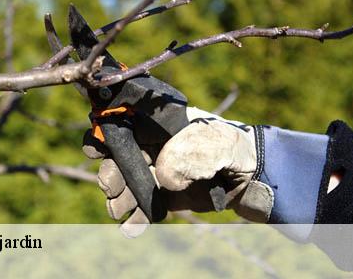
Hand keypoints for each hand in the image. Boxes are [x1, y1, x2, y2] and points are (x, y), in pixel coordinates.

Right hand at [82, 107, 273, 235]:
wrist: (256, 178)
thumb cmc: (237, 150)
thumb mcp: (217, 144)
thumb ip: (188, 155)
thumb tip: (164, 178)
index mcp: (160, 123)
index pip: (122, 122)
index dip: (103, 133)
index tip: (96, 149)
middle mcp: (153, 145)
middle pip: (117, 156)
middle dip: (110, 173)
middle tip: (112, 189)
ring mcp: (157, 170)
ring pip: (124, 183)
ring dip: (118, 199)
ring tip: (122, 211)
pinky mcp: (164, 195)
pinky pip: (141, 206)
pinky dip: (134, 218)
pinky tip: (132, 229)